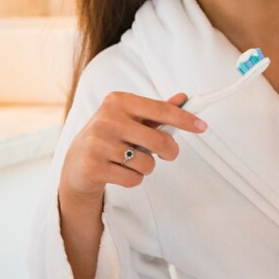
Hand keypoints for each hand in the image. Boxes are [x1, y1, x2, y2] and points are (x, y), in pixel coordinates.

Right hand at [59, 91, 206, 205]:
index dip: (184, 119)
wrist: (76, 162)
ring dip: (147, 167)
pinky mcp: (93, 166)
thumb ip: (157, 111)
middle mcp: (107, 119)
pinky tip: (120, 171)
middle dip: (170, 151)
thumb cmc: (111, 136)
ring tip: (132, 161)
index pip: (160, 110)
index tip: (202, 126)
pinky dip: (134, 179)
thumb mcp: (131, 118)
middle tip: (169, 153)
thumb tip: (183, 99)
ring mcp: (98, 143)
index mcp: (119, 101)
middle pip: (158, 140)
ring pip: (147, 163)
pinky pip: (133, 179)